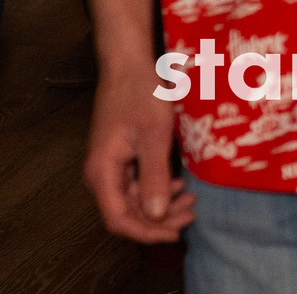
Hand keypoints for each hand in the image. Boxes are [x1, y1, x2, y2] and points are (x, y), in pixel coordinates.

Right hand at [81, 69, 191, 241]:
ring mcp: (108, 166)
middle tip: (192, 214)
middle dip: (158, 218)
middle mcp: (100, 174)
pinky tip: (178, 185)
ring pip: (133, 199)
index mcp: (102, 173)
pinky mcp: (119, 157)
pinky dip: (156, 188)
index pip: (119, 218)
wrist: (128, 65)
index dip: (146, 232)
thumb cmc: (141, 94)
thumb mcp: (154, 136)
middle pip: (127, 212)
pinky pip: (135, 183)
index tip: (174, 235)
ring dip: (160, 204)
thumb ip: (153, 176)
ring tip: (191, 201)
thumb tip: (155, 214)